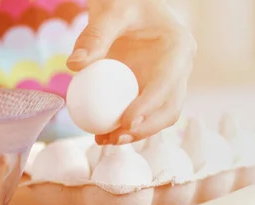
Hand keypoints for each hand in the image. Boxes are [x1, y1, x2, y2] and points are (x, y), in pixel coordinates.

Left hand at [67, 0, 195, 144]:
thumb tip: (74, 66)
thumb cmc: (123, 0)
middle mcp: (179, 69)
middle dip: (145, 129)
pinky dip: (125, 127)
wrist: (126, 3)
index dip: (148, 107)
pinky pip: (142, 114)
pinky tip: (102, 134)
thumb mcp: (110, 11)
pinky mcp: (152, 90)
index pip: (168, 84)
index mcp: (180, 48)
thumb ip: (94, 36)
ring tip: (104, 140)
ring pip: (159, 117)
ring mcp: (167, 82)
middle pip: (170, 109)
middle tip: (115, 137)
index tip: (125, 122)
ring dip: (135, 133)